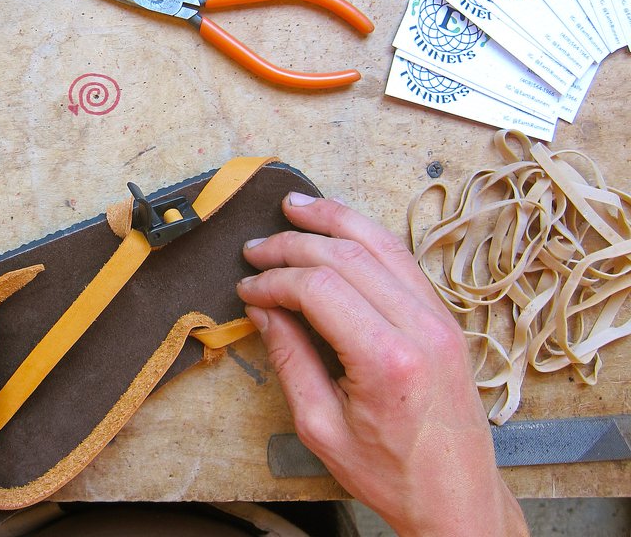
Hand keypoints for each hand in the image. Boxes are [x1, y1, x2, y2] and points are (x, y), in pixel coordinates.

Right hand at [237, 193, 527, 536]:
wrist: (458, 499)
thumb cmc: (393, 475)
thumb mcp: (321, 427)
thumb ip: (291, 359)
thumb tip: (265, 311)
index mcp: (388, 360)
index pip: (319, 288)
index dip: (275, 280)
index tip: (248, 288)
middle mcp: (421, 328)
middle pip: (348, 256)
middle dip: (294, 243)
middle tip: (257, 247)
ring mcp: (440, 319)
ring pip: (382, 244)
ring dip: (334, 220)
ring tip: (296, 206)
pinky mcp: (446, 319)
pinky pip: (403, 261)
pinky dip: (367, 236)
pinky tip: (340, 228)